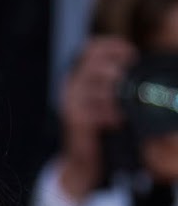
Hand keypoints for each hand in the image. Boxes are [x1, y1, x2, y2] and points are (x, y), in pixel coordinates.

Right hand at [57, 34, 131, 199]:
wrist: (82, 158)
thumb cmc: (98, 126)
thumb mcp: (104, 98)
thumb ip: (115, 82)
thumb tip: (137, 68)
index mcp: (77, 74)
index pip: (91, 47)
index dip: (113, 46)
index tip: (132, 55)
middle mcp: (70, 84)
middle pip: (95, 64)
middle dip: (117, 71)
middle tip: (132, 82)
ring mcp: (69, 101)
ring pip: (97, 87)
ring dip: (116, 95)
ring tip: (127, 106)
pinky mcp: (73, 119)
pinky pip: (96, 110)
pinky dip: (111, 114)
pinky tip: (119, 121)